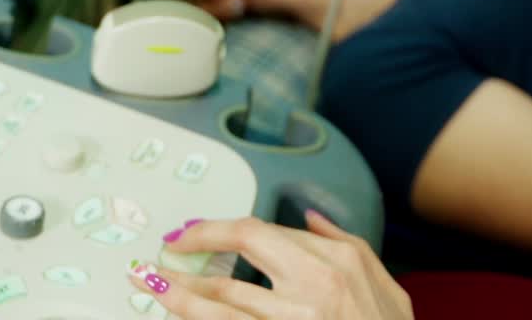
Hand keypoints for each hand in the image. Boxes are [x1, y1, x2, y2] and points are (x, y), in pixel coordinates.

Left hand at [131, 210, 413, 318]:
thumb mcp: (379, 280)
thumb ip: (343, 241)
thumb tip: (310, 220)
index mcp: (330, 266)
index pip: (255, 234)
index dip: (213, 231)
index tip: (187, 234)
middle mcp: (308, 297)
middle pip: (230, 272)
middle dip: (186, 263)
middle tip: (156, 260)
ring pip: (222, 312)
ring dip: (181, 301)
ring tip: (152, 290)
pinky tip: (182, 318)